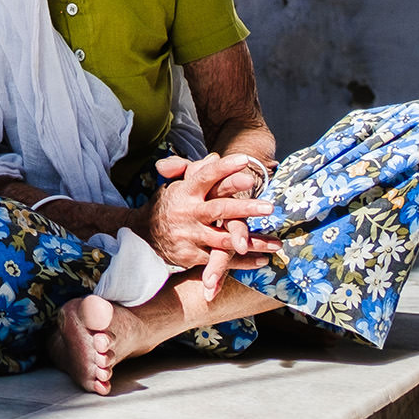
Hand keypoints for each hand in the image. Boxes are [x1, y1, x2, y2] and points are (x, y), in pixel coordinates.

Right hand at [147, 153, 279, 295]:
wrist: (141, 236)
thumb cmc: (167, 206)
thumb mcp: (177, 185)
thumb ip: (195, 170)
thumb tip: (215, 156)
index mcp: (185, 192)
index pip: (206, 176)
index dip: (224, 168)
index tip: (245, 160)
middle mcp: (188, 213)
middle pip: (220, 210)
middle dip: (245, 208)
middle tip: (269, 206)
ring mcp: (191, 236)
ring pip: (224, 240)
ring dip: (251, 242)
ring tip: (276, 243)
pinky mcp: (193, 256)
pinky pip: (220, 259)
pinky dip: (242, 262)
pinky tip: (262, 260)